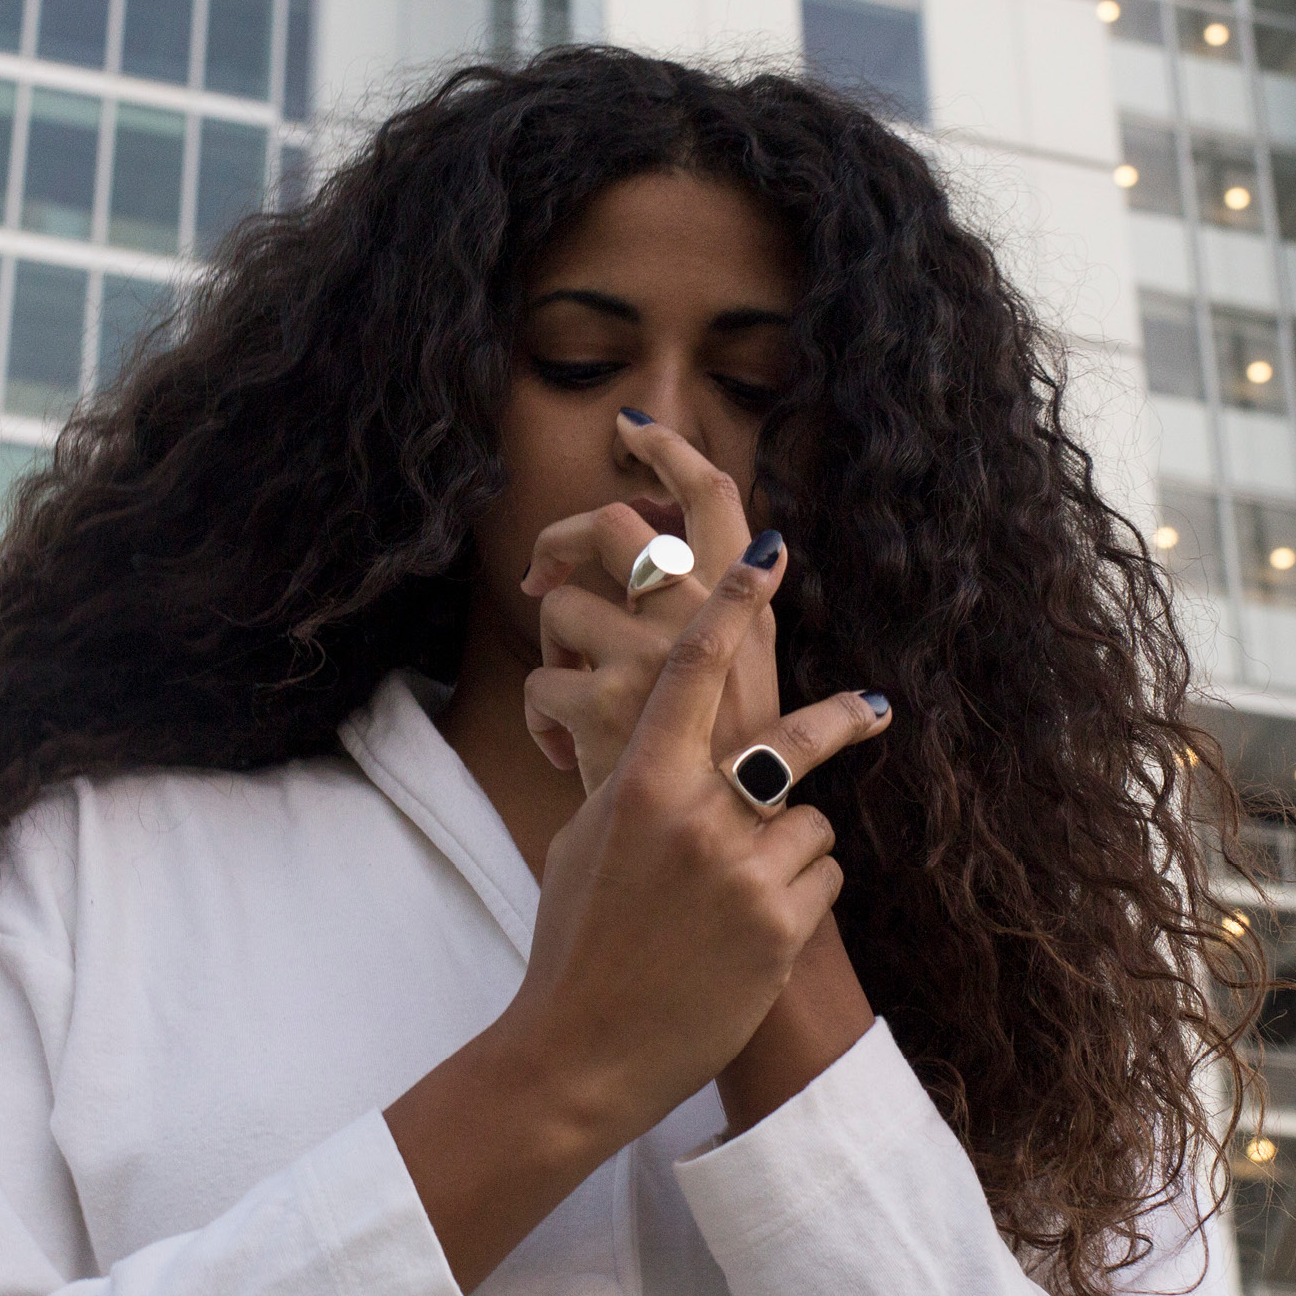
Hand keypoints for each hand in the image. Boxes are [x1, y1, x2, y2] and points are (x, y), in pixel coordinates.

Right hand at [495, 536, 889, 1142]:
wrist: (584, 1047)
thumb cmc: (577, 938)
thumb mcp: (587, 838)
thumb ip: (634, 780)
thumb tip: (672, 737)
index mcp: (640, 782)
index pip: (693, 670)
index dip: (733, 606)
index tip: (768, 557)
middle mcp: (697, 814)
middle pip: (793, 740)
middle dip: (842, 718)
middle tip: (876, 706)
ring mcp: (744, 870)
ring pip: (811, 820)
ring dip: (790, 849)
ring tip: (741, 898)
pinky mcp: (780, 926)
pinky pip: (821, 877)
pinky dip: (799, 898)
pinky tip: (753, 936)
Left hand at [520, 410, 775, 791]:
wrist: (716, 865)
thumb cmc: (730, 783)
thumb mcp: (756, 690)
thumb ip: (722, 621)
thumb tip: (683, 538)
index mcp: (746, 608)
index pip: (714, 496)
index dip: (671, 452)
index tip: (634, 430)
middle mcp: (703, 617)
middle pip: (616, 523)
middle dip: (565, 539)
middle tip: (545, 574)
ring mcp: (652, 657)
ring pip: (561, 604)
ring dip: (553, 652)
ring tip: (574, 699)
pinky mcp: (604, 703)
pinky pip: (539, 684)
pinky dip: (541, 722)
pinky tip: (566, 754)